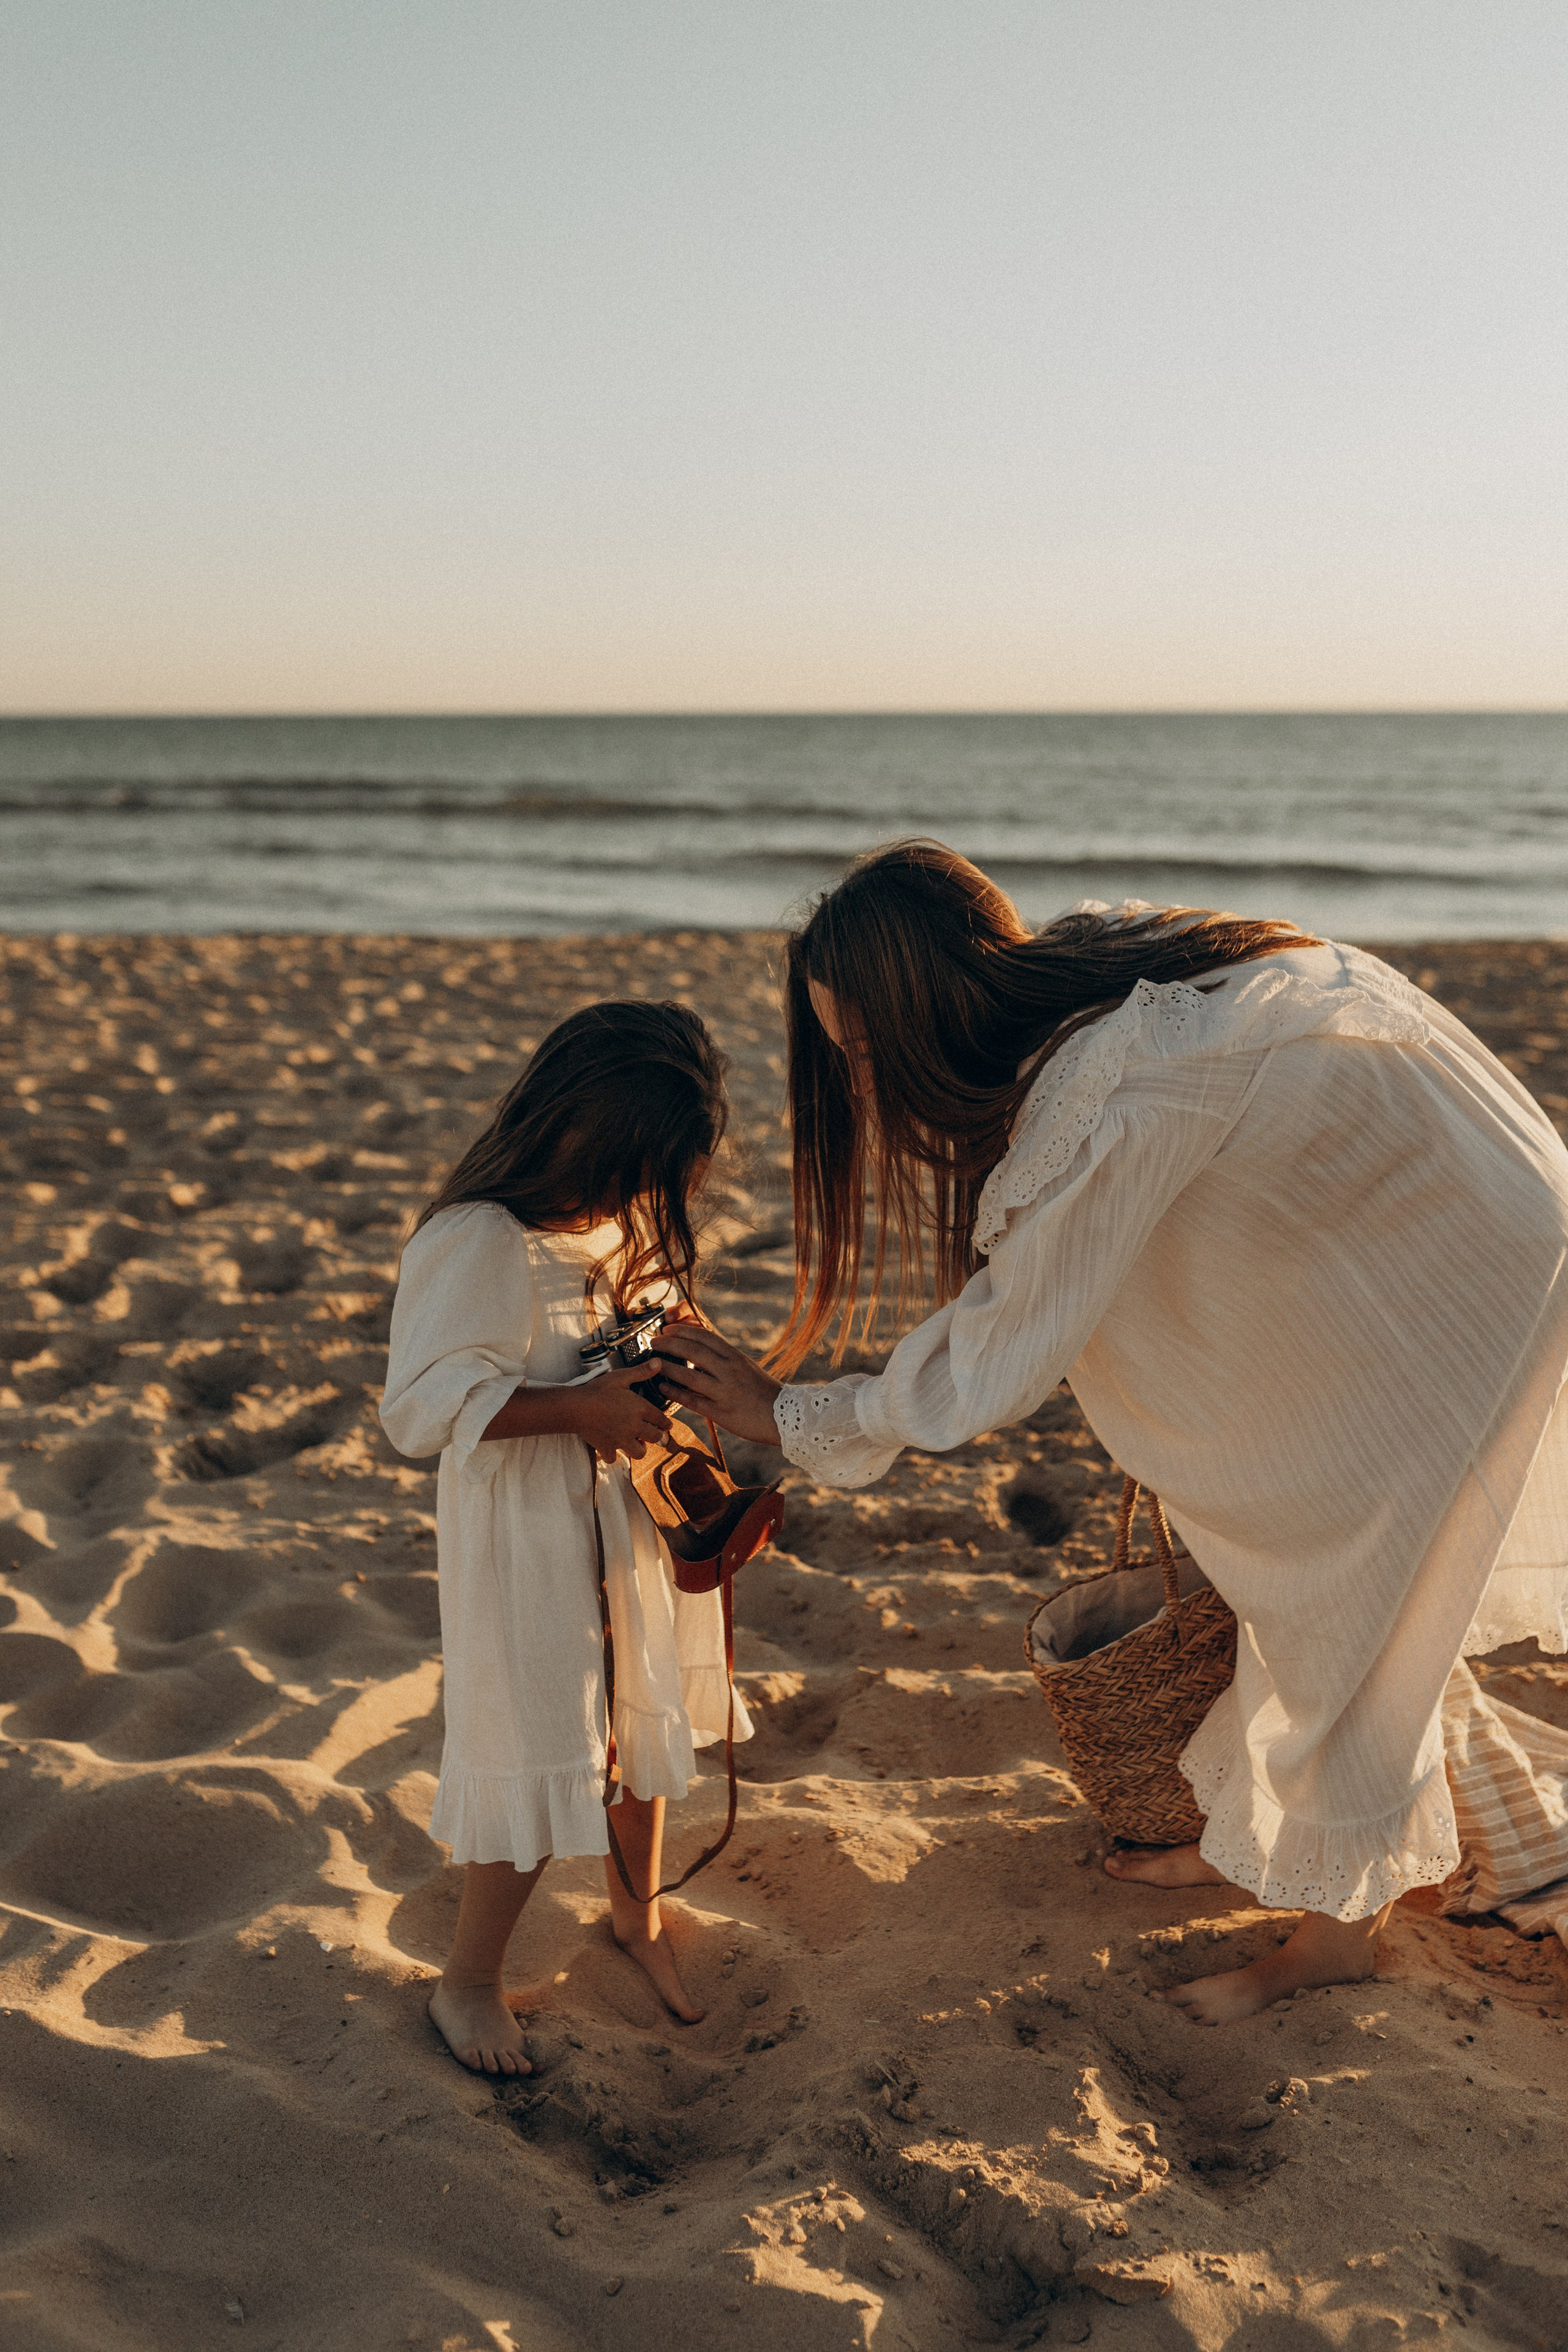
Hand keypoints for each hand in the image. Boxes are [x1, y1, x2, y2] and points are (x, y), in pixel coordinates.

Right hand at [568, 1364, 672, 1463]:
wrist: (575, 1407)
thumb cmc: (597, 1390)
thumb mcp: (620, 1377)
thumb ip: (641, 1371)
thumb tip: (659, 1362)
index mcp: (640, 1409)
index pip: (661, 1419)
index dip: (666, 1423)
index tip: (667, 1425)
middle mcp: (634, 1426)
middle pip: (655, 1438)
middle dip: (656, 1435)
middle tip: (651, 1432)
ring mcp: (621, 1439)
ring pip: (639, 1452)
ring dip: (639, 1448)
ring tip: (635, 1441)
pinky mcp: (607, 1447)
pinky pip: (614, 1458)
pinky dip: (613, 1455)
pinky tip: (612, 1447)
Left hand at [652, 1325, 781, 1445]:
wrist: (784, 1416)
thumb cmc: (762, 1391)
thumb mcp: (745, 1367)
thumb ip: (724, 1359)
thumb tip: (698, 1347)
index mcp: (736, 1357)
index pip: (706, 1337)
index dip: (683, 1331)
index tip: (667, 1329)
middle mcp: (729, 1371)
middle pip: (693, 1352)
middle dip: (670, 1344)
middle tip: (654, 1342)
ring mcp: (725, 1392)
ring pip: (689, 1376)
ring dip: (668, 1368)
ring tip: (653, 1364)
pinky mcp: (721, 1412)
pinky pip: (692, 1401)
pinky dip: (675, 1393)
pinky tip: (663, 1388)